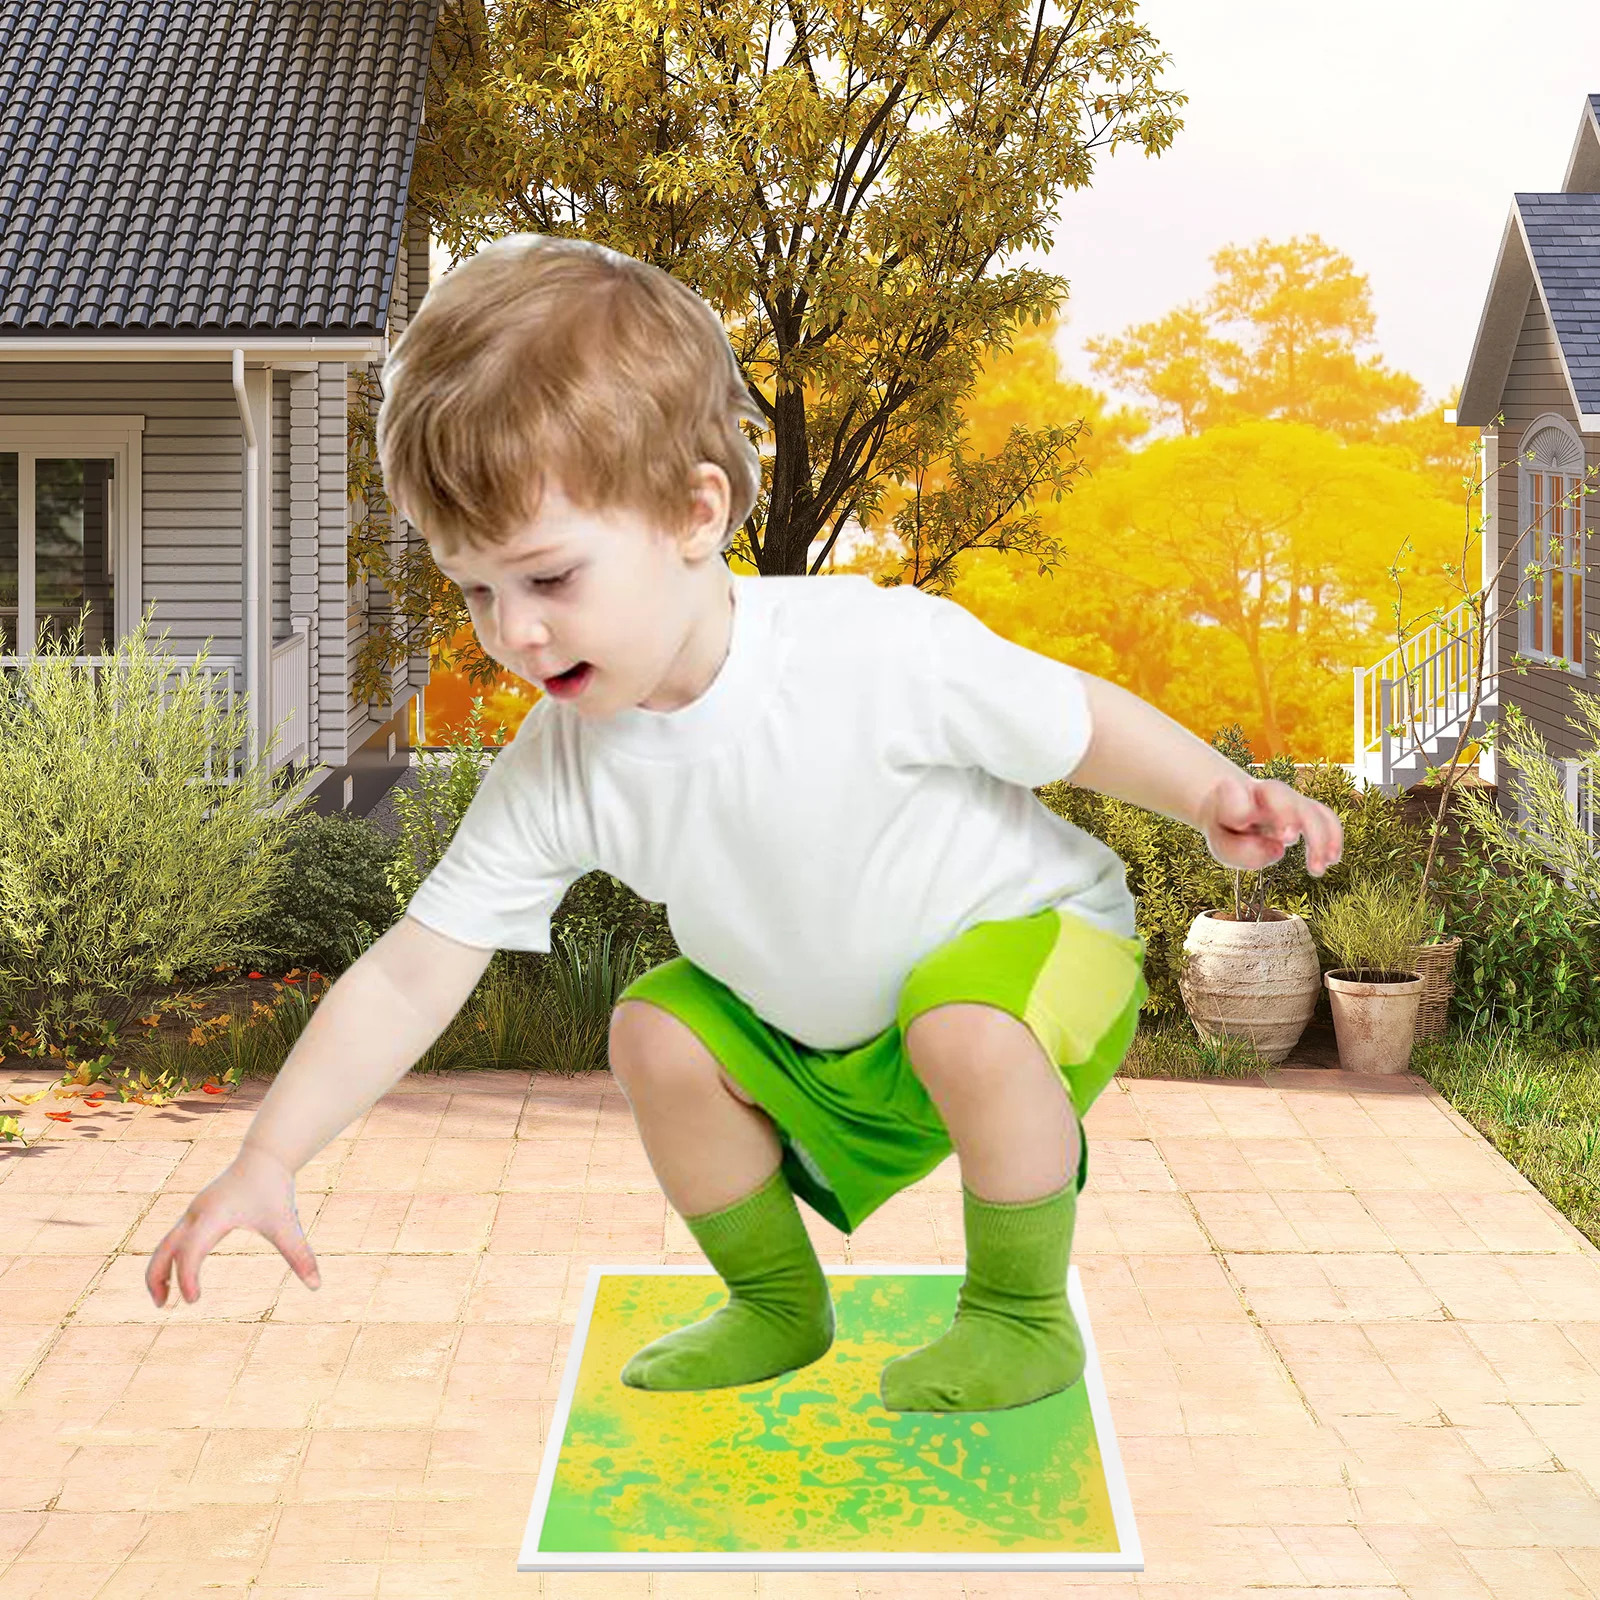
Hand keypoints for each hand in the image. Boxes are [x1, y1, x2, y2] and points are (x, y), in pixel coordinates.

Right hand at [146, 1145, 320, 1307]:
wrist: (265, 1154)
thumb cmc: (274, 1188)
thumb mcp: (287, 1223)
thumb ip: (300, 1255)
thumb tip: (317, 1286)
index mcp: (213, 1216)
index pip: (191, 1251)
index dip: (188, 1278)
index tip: (193, 1301)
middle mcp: (196, 1214)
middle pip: (164, 1248)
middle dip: (157, 1278)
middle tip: (161, 1307)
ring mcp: (193, 1212)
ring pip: (165, 1244)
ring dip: (159, 1270)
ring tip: (163, 1300)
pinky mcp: (197, 1212)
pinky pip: (174, 1239)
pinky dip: (170, 1258)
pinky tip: (181, 1275)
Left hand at [1199, 770, 1342, 876]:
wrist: (1231, 807)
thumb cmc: (1226, 828)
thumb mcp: (1222, 845)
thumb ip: (1240, 851)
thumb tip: (1279, 849)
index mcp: (1232, 798)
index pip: (1235, 798)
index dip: (1240, 809)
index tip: (1242, 823)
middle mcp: (1262, 793)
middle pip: (1278, 793)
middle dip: (1286, 812)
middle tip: (1288, 840)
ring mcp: (1287, 799)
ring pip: (1307, 806)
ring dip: (1318, 836)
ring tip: (1317, 869)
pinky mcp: (1305, 809)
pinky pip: (1325, 816)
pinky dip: (1332, 837)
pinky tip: (1331, 860)